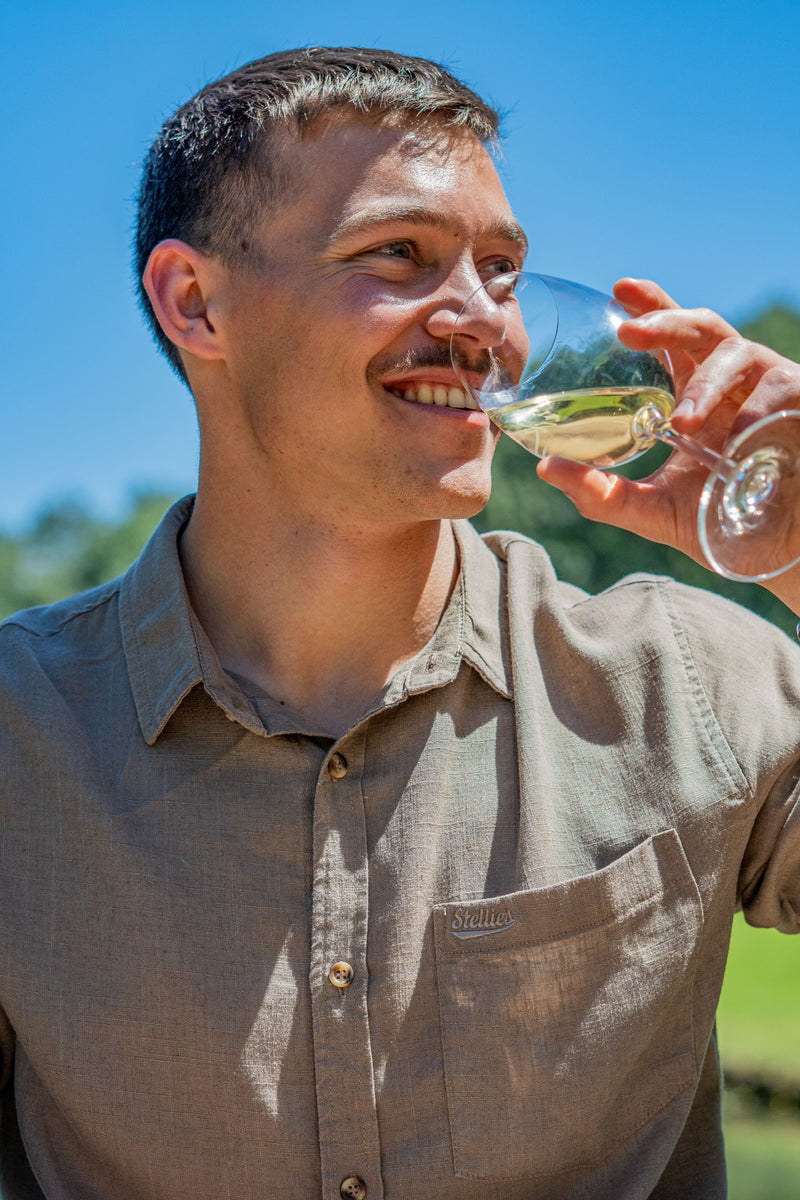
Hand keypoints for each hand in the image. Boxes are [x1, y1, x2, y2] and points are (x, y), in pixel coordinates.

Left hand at [536, 278, 799, 605]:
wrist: (780, 551)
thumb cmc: (721, 523)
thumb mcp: (655, 512)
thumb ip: (602, 494)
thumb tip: (544, 468)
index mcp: (695, 393)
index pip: (670, 339)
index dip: (650, 307)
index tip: (619, 291)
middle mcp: (732, 380)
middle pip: (701, 327)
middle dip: (665, 321)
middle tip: (629, 332)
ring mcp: (770, 387)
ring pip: (737, 353)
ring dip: (704, 385)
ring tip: (682, 422)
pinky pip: (780, 387)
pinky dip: (757, 409)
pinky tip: (742, 438)